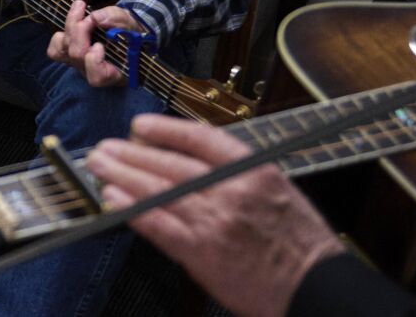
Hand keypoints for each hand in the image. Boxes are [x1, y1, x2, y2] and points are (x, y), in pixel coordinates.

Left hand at [45, 0, 141, 87]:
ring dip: (70, 28)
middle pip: (76, 55)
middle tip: (90, 15)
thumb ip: (117, 20)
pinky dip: (60, 36)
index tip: (100, 45)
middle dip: (80, 31)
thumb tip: (96, 18)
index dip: (94, 61)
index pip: (97, 76)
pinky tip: (73, 21)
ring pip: (62, 52)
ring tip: (80, 10)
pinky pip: (55, 50)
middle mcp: (92, 72)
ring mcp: (78, 64)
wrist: (127, 33)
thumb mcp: (130, 23)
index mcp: (114, 72)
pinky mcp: (69, 56)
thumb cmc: (130, 33)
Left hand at [84, 115, 345, 316]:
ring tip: (98, 166)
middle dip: (131, 153)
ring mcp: (215, 221)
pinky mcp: (203, 253)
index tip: (140, 126)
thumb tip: (190, 160)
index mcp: (253, 170)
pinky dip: (132, 210)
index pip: (199, 137)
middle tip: (103, 147)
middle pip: (169, 163)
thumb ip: (236, 174)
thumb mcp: (277, 191)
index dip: (164, 128)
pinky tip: (112, 200)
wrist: (317, 288)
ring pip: (158, 190)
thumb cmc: (300, 243)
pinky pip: (159, 226)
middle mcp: (231, 190)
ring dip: (121, 176)